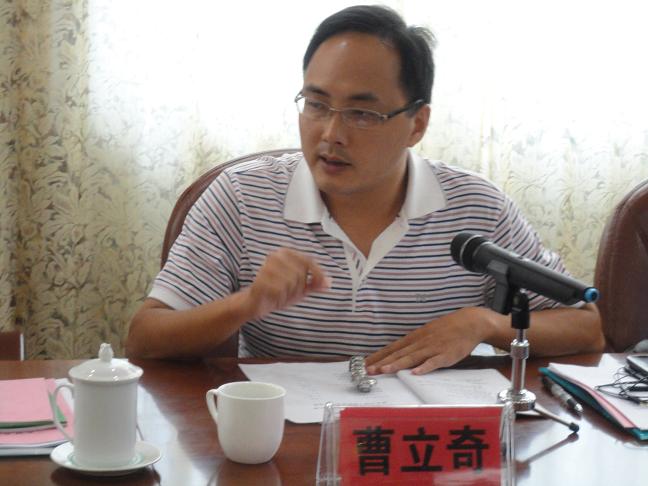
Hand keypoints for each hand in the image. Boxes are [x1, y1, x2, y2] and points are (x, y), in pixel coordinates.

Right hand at [244, 248, 330, 317]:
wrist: (256, 303)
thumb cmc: (279, 292)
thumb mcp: (300, 288)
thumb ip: (314, 284)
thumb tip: (330, 282)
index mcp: (286, 253)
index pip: (308, 260)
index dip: (318, 273)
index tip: (323, 285)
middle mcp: (276, 255)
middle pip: (300, 273)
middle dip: (299, 288)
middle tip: (290, 293)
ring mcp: (266, 266)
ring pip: (291, 282)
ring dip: (289, 294)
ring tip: (281, 295)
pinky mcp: (260, 279)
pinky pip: (280, 290)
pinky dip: (280, 297)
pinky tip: (274, 297)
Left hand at [365, 307, 494, 374]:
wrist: (469, 322)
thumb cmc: (447, 329)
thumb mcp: (427, 334)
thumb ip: (414, 344)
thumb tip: (400, 353)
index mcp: (415, 338)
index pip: (392, 348)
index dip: (378, 356)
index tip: (365, 363)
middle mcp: (420, 342)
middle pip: (398, 353)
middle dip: (382, 362)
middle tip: (367, 370)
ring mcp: (432, 348)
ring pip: (411, 357)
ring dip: (397, 364)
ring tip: (384, 371)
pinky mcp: (446, 355)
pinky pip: (433, 362)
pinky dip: (424, 367)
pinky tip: (415, 373)